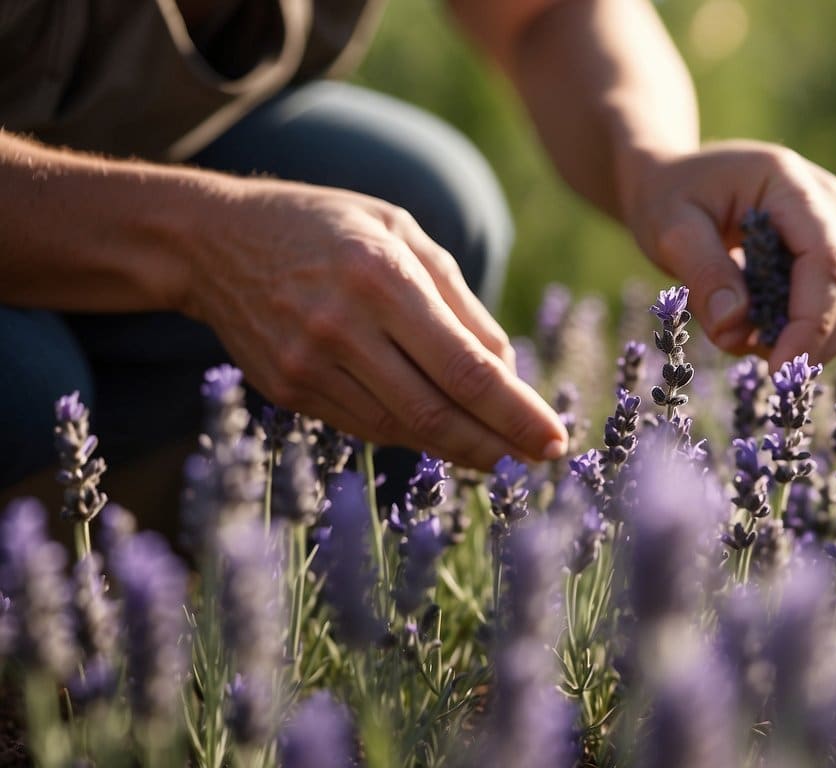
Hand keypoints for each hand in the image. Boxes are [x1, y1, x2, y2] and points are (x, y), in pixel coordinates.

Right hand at [180, 178, 567, 467]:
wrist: (211, 242)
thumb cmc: (326, 226)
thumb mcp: (402, 232)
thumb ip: (459, 302)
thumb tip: (508, 372)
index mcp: (383, 277)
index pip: (467, 368)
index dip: (517, 413)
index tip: (556, 438)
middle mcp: (344, 326)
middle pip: (439, 413)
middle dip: (501, 445)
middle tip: (543, 460)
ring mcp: (310, 364)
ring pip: (405, 429)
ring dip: (463, 448)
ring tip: (507, 452)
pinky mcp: (289, 390)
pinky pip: (369, 426)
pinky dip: (416, 436)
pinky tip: (449, 435)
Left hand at [622, 140, 835, 367]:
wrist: (675, 181)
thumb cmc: (669, 198)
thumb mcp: (670, 230)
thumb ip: (703, 274)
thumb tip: (733, 329)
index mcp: (790, 182)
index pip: (827, 257)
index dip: (812, 319)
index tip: (780, 366)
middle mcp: (829, 198)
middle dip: (818, 337)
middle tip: (774, 375)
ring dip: (823, 337)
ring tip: (767, 353)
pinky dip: (820, 330)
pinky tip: (778, 340)